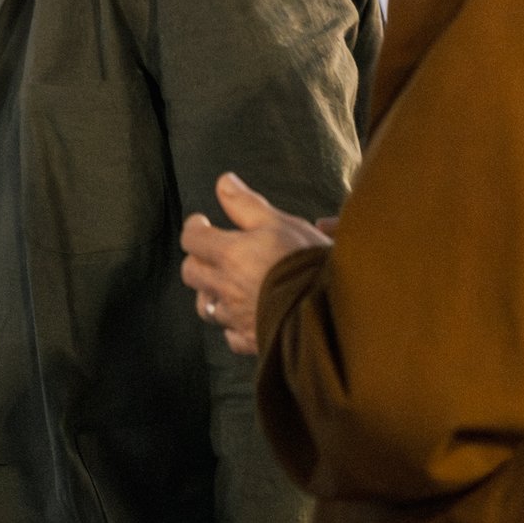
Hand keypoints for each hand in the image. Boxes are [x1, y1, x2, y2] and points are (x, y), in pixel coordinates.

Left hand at [179, 174, 331, 355]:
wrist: (331, 313)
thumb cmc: (307, 263)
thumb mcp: (280, 223)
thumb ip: (246, 204)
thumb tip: (223, 182)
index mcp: (228, 255)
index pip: (191, 238)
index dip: (195, 227)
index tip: (202, 222)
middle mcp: (224, 287)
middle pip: (191, 273)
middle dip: (197, 260)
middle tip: (212, 252)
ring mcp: (235, 317)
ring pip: (205, 306)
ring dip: (210, 294)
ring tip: (225, 285)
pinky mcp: (251, 340)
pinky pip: (231, 335)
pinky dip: (233, 325)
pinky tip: (244, 316)